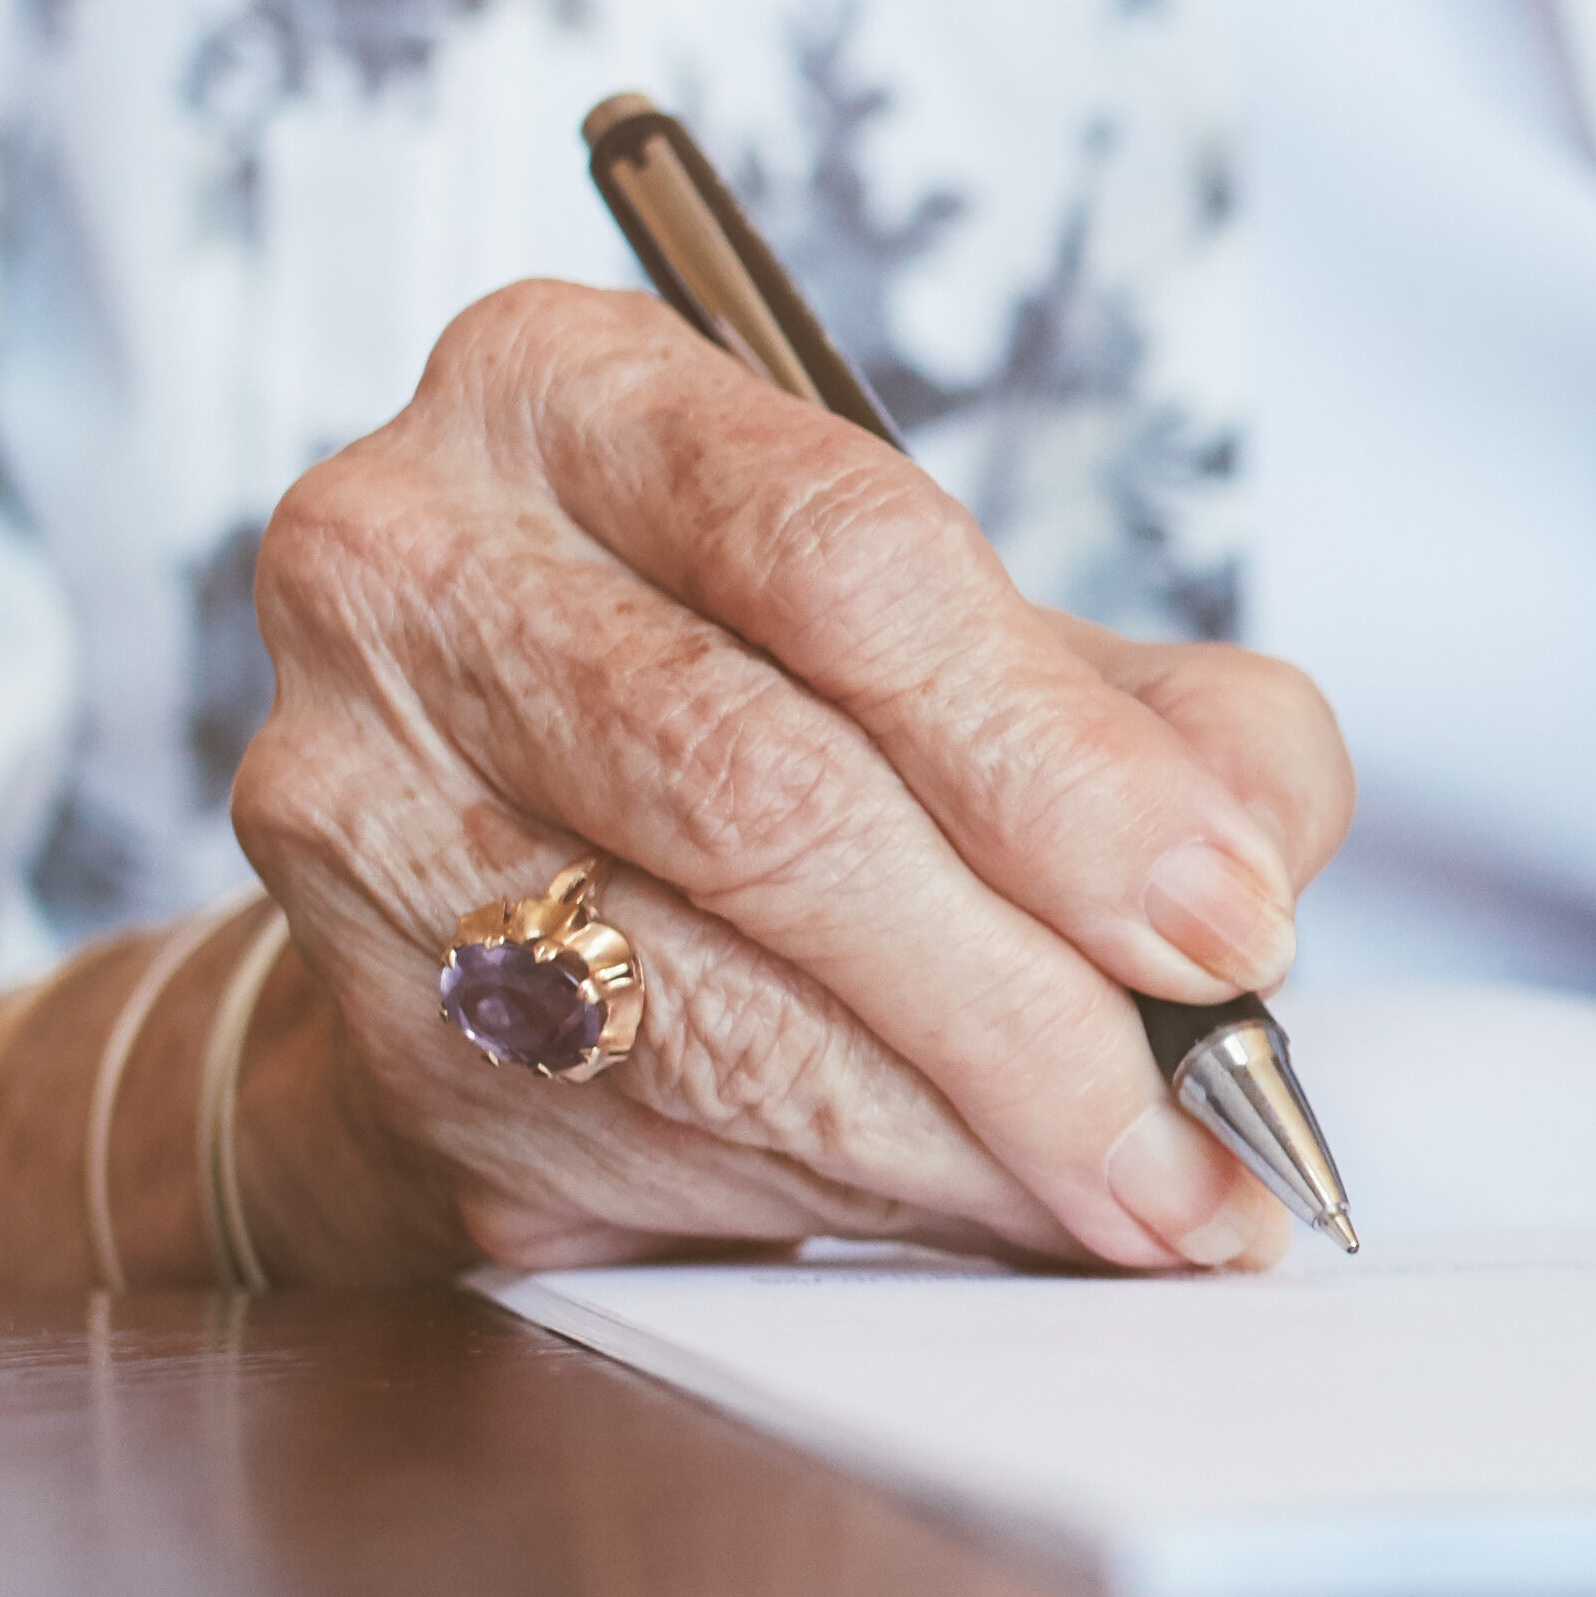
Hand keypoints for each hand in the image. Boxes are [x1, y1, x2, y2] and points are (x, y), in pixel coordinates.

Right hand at [224, 281, 1355, 1270]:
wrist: (508, 852)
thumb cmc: (780, 702)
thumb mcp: (991, 637)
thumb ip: (1170, 719)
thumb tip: (1241, 870)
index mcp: (567, 389)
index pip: (841, 559)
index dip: (1060, 765)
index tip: (1226, 919)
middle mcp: (411, 565)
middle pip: (763, 794)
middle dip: (1026, 995)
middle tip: (1207, 1125)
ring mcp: (354, 802)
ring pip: (700, 1005)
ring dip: (960, 1137)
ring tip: (1135, 1196)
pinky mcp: (373, 1027)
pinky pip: (649, 1138)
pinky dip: (856, 1198)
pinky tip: (983, 1207)